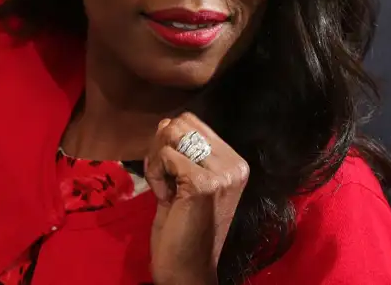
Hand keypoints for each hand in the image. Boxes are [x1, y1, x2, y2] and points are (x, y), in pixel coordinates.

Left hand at [146, 113, 249, 284]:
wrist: (188, 270)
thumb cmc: (184, 229)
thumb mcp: (188, 183)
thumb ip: (183, 152)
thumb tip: (166, 123)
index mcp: (235, 162)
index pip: (192, 121)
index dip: (170, 142)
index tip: (171, 174)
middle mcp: (234, 164)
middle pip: (181, 123)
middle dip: (161, 147)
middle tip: (165, 180)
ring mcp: (222, 173)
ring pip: (171, 135)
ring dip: (157, 161)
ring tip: (166, 188)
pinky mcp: (203, 183)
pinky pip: (165, 156)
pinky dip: (156, 174)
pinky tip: (165, 197)